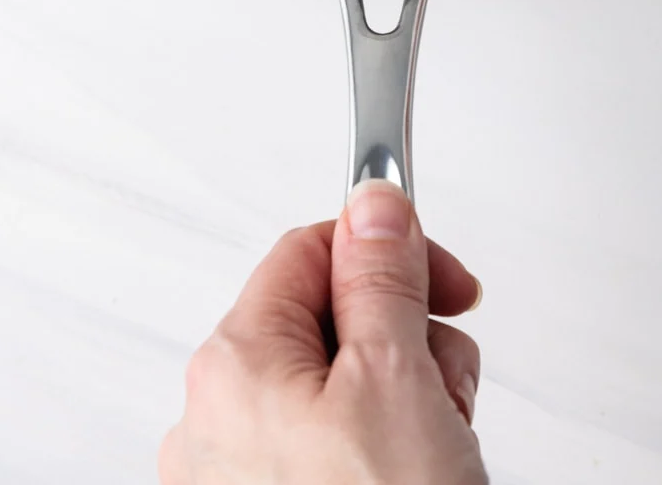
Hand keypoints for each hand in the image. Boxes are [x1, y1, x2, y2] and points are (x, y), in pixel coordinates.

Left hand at [159, 179, 486, 484]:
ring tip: (438, 455)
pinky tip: (420, 481)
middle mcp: (214, 423)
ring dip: (406, 404)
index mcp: (231, 365)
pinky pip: (331, 457)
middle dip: (406, 341)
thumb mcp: (397, 376)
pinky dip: (385, 458)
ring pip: (339, 393)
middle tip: (444, 389)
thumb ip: (381, 274)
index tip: (446, 282)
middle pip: (329, 323)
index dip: (389, 253)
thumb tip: (372, 205)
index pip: (311, 250)